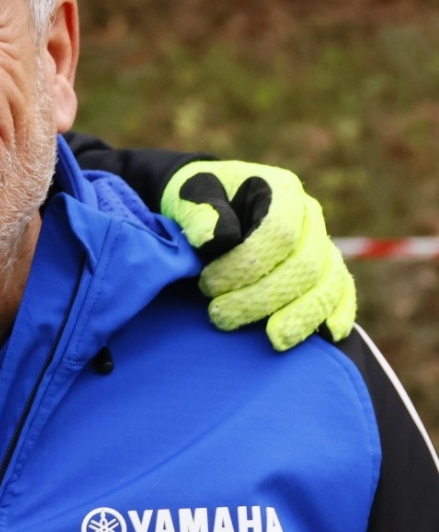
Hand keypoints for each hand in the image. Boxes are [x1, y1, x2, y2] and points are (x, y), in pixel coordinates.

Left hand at [161, 161, 355, 350]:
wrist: (207, 206)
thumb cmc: (197, 201)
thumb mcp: (188, 197)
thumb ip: (199, 213)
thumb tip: (214, 238)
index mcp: (281, 191)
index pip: (278, 233)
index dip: (246, 265)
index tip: (207, 284)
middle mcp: (309, 216)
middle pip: (304, 265)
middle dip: (263, 298)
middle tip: (220, 316)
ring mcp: (321, 243)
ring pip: (328, 283)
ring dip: (301, 316)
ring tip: (273, 340)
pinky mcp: (325, 267)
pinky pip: (343, 290)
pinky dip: (339, 312)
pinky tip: (329, 335)